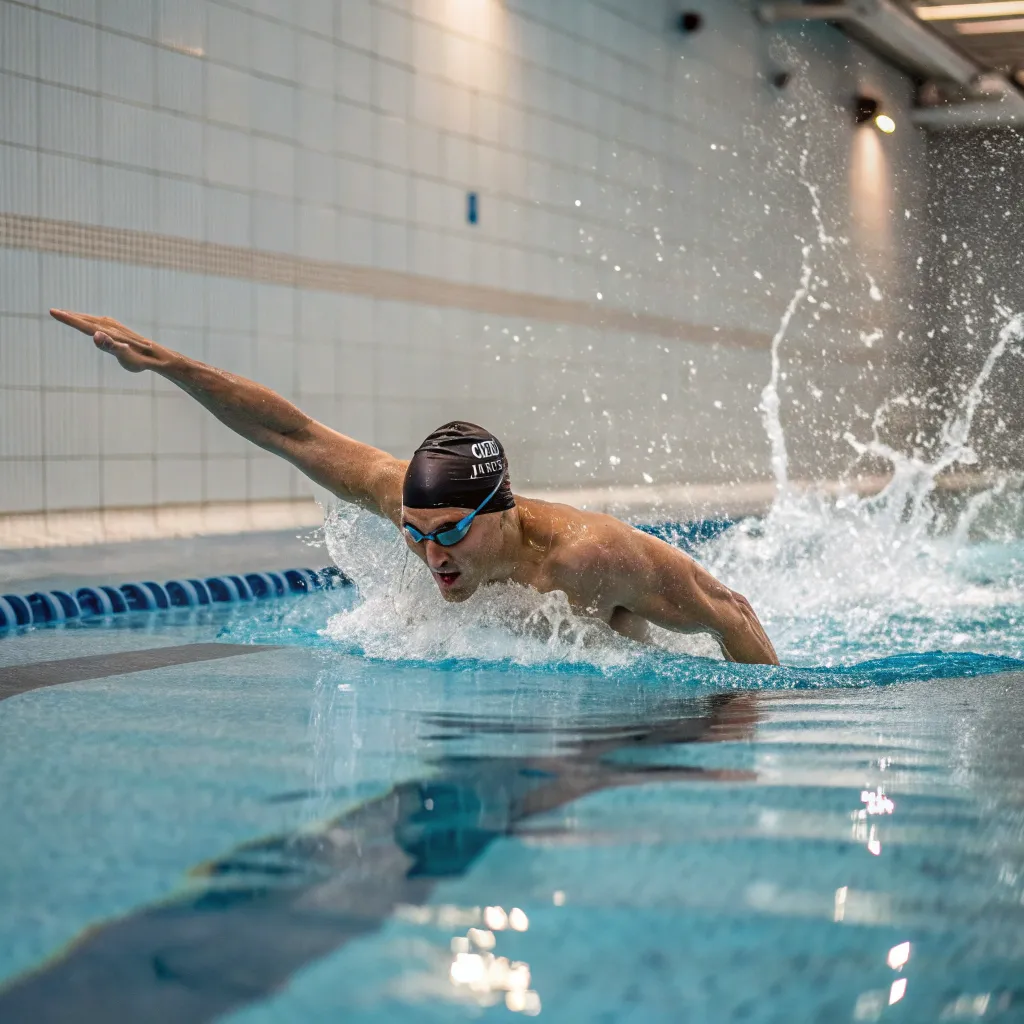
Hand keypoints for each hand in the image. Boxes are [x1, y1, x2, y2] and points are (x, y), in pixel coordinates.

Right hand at [49, 309, 168, 373]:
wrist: (156, 356)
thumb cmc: (139, 359)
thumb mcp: (124, 355)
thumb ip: (110, 345)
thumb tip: (95, 335)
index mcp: (107, 333)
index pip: (83, 325)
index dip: (68, 319)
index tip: (53, 312)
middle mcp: (110, 327)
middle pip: (85, 320)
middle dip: (70, 316)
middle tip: (54, 311)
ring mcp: (115, 327)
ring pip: (92, 320)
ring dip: (79, 316)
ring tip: (67, 314)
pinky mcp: (119, 330)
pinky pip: (100, 322)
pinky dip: (90, 320)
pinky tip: (91, 321)